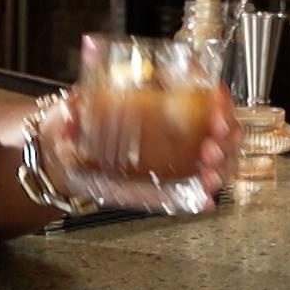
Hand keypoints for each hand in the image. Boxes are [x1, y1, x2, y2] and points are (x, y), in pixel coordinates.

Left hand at [36, 85, 240, 211]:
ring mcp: (178, 151)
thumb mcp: (72, 109)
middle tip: (210, 149)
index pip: (204, 88)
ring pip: (217, 156)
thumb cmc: (77, 123)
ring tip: (208, 176)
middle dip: (225, 138)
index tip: (217, 110)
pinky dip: (202, 195)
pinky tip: (205, 200)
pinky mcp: (171, 179)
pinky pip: (195, 187)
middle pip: (221, 125)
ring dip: (220, 167)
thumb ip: (71, 111)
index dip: (218, 99)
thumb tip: (69, 115)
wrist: (65, 154)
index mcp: (162, 94)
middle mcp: (178, 122)